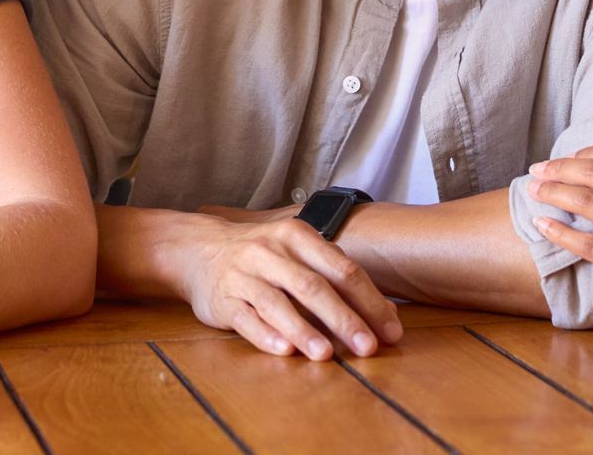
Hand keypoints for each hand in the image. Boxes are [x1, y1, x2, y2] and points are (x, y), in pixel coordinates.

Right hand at [172, 215, 402, 359]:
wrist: (200, 249)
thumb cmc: (263, 256)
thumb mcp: (298, 254)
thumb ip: (336, 278)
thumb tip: (386, 314)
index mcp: (297, 237)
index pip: (342, 269)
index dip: (370, 301)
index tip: (391, 331)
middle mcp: (270, 252)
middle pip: (313, 287)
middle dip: (344, 318)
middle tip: (369, 347)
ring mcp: (244, 275)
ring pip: (277, 304)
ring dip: (304, 330)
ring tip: (327, 355)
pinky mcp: (223, 300)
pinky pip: (246, 318)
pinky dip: (266, 335)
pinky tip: (284, 350)